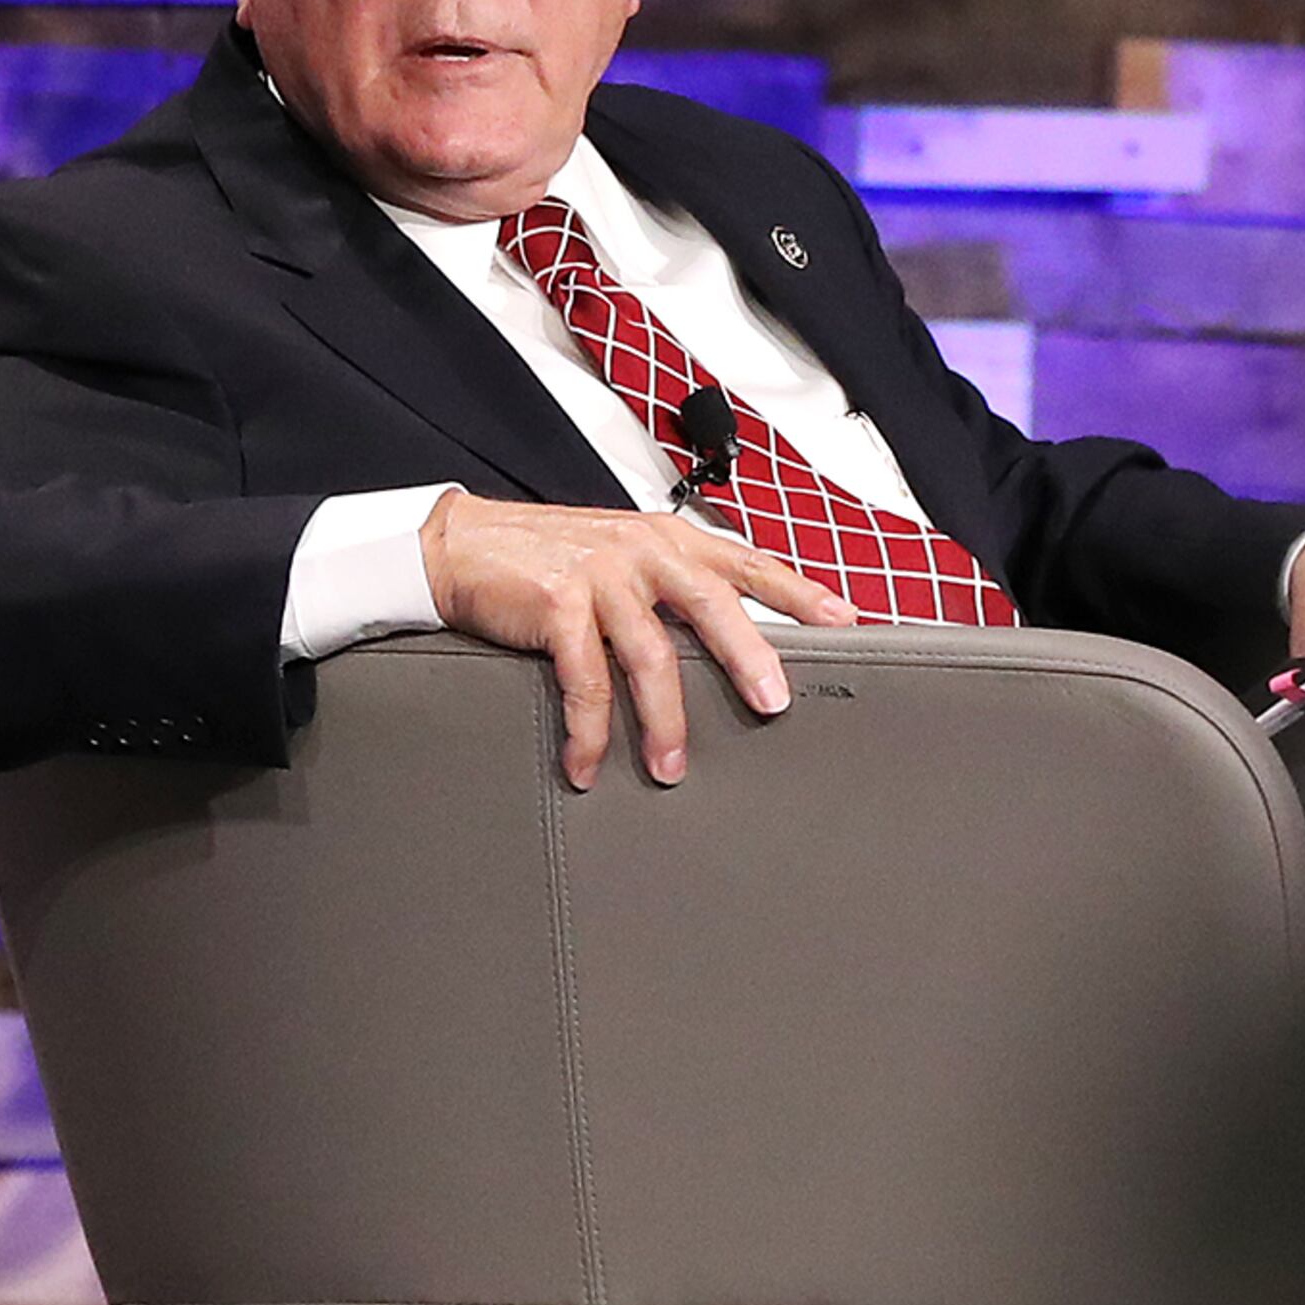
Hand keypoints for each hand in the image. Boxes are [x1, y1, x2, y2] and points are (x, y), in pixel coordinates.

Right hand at [418, 491, 855, 792]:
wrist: (460, 547)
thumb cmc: (541, 557)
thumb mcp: (616, 555)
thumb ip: (666, 586)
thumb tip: (720, 641)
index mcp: (664, 538)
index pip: (746, 563)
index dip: (797, 592)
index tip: (844, 620)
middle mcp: (640, 550)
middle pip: (713, 605)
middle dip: (749, 657)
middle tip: (774, 704)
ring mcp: (599, 575)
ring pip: (652, 657)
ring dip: (664, 720)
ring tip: (672, 766)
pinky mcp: (557, 605)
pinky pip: (586, 682)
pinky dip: (590, 731)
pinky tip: (589, 762)